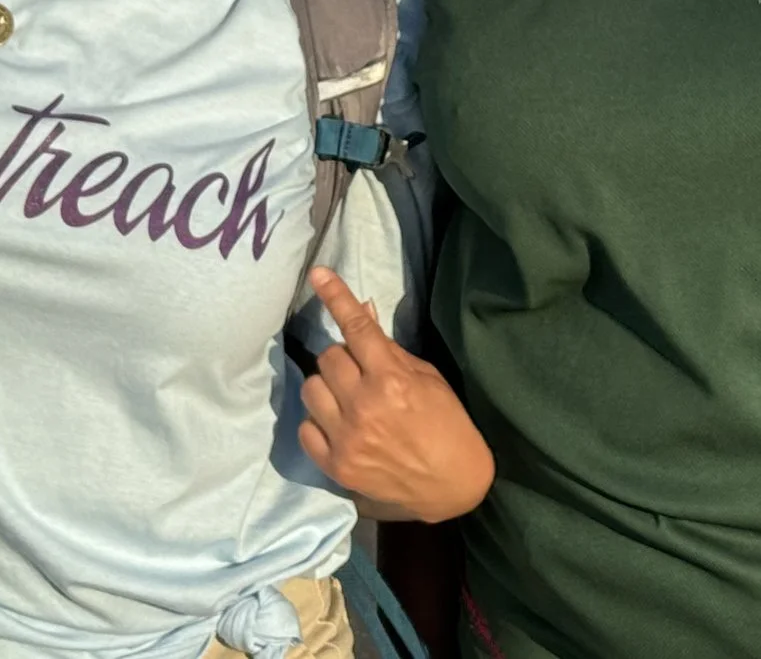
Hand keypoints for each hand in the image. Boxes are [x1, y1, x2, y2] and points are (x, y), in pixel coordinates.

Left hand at [298, 267, 493, 522]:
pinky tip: (339, 427)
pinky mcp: (335, 465)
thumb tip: (363, 312)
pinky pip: (306, 428)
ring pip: (310, 389)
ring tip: (348, 401)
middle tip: (360, 373)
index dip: (336, 296)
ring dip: (328, 389)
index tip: (318, 273)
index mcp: (392, 379)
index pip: (356, 327)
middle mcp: (364, 405)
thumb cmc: (448, 425)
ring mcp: (346, 438)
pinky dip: (319, 422)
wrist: (454, 487)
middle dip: (342, 359)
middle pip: (327, 358)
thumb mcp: (428, 379)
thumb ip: (390, 349)